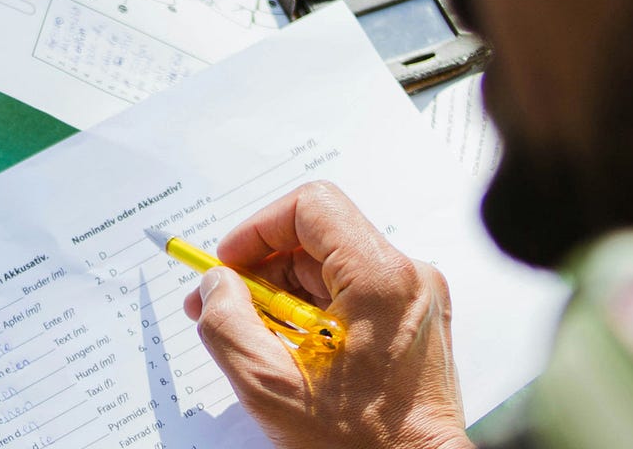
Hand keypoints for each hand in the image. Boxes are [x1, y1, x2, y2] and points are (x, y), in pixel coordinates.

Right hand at [183, 182, 470, 448]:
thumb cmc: (361, 445)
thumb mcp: (270, 385)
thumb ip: (227, 323)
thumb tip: (215, 285)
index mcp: (379, 279)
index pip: (310, 207)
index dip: (257, 230)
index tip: (227, 265)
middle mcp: (407, 277)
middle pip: (317, 239)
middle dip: (261, 269)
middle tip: (221, 307)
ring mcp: (416, 298)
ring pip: (332, 267)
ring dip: (283, 294)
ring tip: (255, 339)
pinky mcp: (415, 320)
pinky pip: (353, 293)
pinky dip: (313, 311)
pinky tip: (290, 350)